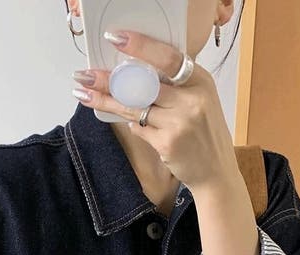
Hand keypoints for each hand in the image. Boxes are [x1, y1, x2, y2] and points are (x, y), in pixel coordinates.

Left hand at [71, 29, 238, 192]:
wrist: (216, 171)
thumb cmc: (204, 133)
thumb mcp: (200, 100)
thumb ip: (176, 85)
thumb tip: (135, 70)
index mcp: (200, 81)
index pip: (167, 58)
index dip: (140, 46)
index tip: (116, 38)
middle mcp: (191, 99)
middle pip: (143, 83)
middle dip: (109, 78)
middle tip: (84, 74)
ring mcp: (179, 123)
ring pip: (135, 106)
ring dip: (107, 100)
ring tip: (84, 93)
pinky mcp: (167, 143)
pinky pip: (139, 128)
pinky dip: (134, 124)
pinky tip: (133, 123)